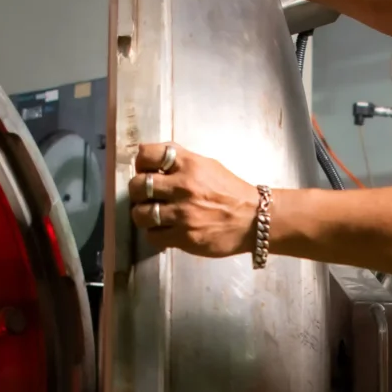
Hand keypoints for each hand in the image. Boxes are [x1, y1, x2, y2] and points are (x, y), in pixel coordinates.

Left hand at [131, 143, 262, 258]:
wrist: (255, 219)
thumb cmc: (230, 191)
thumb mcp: (208, 165)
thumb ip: (181, 161)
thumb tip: (153, 160)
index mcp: (188, 164)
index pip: (147, 154)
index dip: (140, 163)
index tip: (145, 170)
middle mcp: (183, 186)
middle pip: (138, 185)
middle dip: (136, 192)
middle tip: (144, 197)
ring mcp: (183, 213)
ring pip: (140, 213)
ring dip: (142, 215)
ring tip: (151, 216)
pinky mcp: (184, 237)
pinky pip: (152, 236)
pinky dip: (154, 234)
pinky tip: (164, 231)